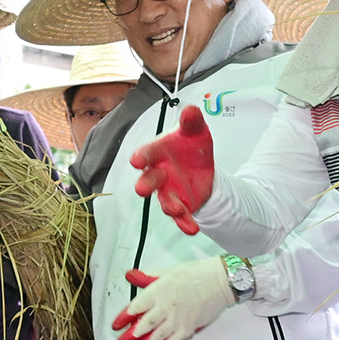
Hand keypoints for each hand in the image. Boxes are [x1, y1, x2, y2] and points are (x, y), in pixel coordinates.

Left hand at [111, 260, 235, 339]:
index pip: (135, 307)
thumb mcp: (168, 271)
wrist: (220, 280)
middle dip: (129, 337)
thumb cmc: (195, 273)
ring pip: (155, 337)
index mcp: (158, 291)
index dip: (123, 318)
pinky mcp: (189, 328)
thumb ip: (148, 277)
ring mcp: (178, 319)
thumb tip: (131, 275)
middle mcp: (166, 307)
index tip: (115, 326)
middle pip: (143, 326)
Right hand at [130, 104, 215, 234]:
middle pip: (148, 180)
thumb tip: (191, 110)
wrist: (202, 168)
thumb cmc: (190, 146)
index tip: (136, 159)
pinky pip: (181, 217)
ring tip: (175, 209)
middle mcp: (160, 173)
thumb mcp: (196, 132)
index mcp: (159, 153)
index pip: (147, 153)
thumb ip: (192, 121)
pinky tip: (192, 229)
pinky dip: (185, 224)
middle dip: (145, 184)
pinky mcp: (181, 205)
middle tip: (141, 189)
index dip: (141, 156)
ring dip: (168, 206)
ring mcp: (169, 191)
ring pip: (164, 201)